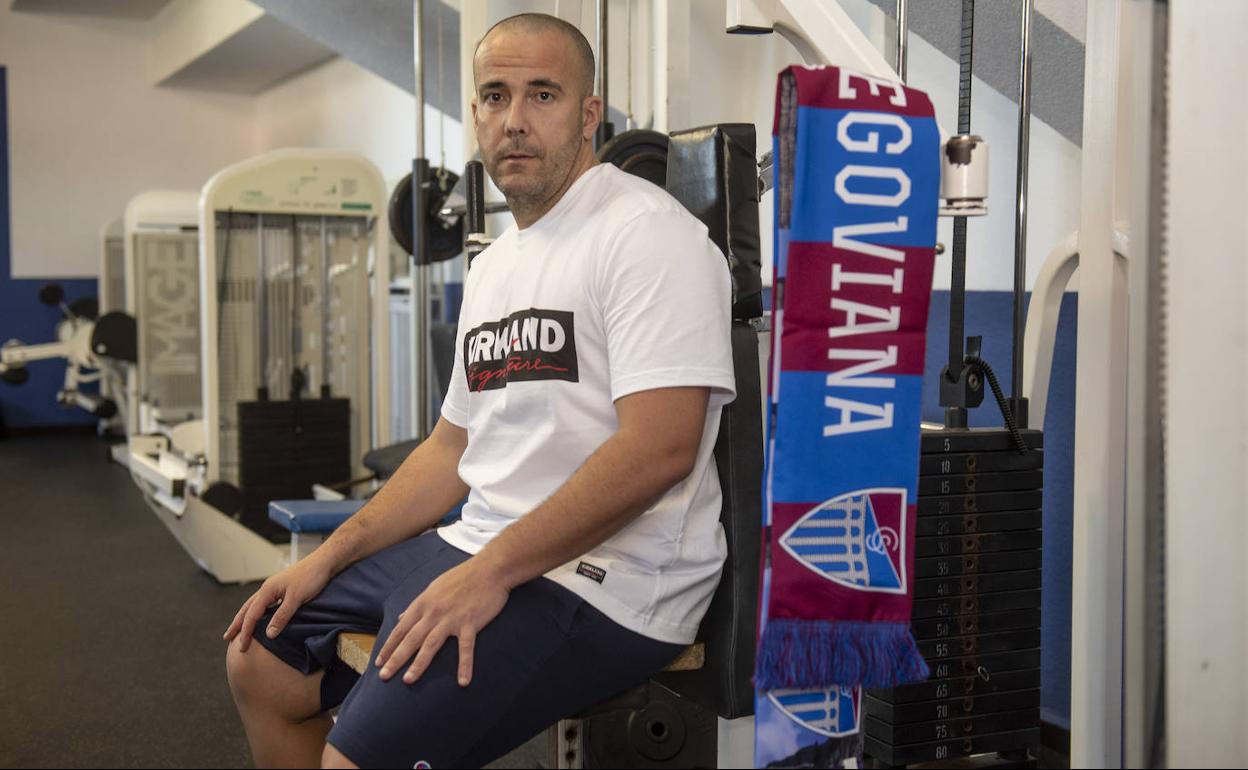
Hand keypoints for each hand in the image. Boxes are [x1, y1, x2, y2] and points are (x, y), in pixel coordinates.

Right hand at [223, 554, 334, 651]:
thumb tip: (268, 635)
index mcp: (268, 590)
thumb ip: (282, 616)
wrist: (324, 562)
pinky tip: (261, 618)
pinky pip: (264, 603)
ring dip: (245, 617)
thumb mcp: (296, 599)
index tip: (242, 646)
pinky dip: (258, 612)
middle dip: (237, 624)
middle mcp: (267, 588)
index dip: (246, 632)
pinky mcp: (282, 588)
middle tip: (227, 637)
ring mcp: (274, 587)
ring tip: (238, 629)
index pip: (252, 615)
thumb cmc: (311, 577)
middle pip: (247, 608)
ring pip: (254, 605)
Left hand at [374, 558, 508, 686]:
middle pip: (410, 639)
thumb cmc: (462, 577)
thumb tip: (401, 617)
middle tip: (384, 676)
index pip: (401, 629)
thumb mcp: (434, 587)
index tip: (378, 662)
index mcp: (423, 604)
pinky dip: (464, 665)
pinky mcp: (470, 623)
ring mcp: (452, 618)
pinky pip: (466, 648)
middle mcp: (433, 612)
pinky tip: (463, 681)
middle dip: (395, 659)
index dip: (388, 647)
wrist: (489, 569)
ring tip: (408, 681)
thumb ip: (417, 605)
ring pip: (430, 644)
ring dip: (419, 664)